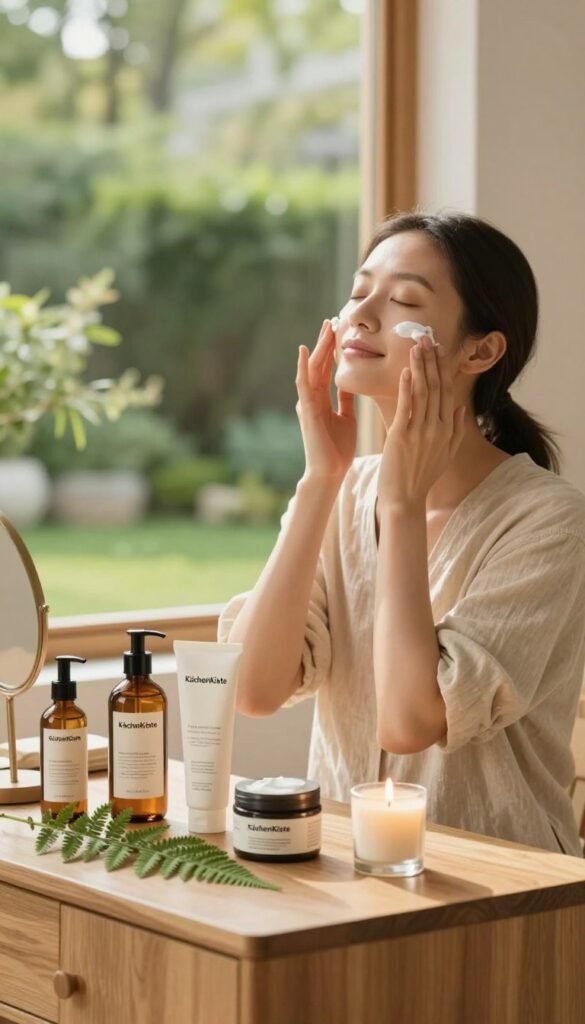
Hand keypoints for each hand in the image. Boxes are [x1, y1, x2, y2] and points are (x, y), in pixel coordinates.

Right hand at [296, 319, 356, 481]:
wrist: (330, 473)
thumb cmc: (338, 450)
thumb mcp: (347, 419)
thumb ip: (345, 401)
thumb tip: (351, 383)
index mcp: (323, 400)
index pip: (327, 370)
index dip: (333, 351)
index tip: (340, 331)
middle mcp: (312, 399)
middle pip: (319, 365)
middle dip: (326, 343)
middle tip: (332, 320)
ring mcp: (307, 403)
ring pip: (312, 369)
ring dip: (318, 348)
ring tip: (324, 328)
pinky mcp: (306, 410)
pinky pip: (304, 384)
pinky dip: (304, 366)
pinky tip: (306, 350)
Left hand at [377, 336, 465, 506]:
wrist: (404, 500)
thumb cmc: (421, 478)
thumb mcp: (445, 455)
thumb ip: (454, 430)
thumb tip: (458, 407)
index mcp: (447, 430)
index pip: (447, 392)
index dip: (444, 369)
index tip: (441, 350)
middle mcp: (437, 428)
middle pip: (437, 387)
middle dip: (433, 361)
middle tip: (427, 338)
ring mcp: (421, 432)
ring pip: (423, 393)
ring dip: (421, 367)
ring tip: (417, 347)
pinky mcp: (402, 436)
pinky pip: (407, 407)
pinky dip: (407, 388)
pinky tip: (407, 371)